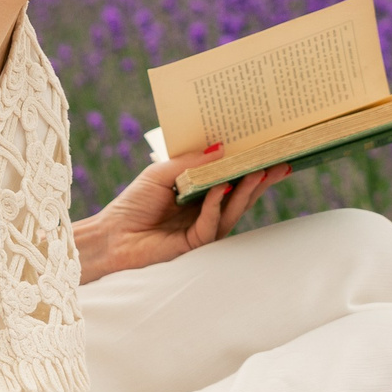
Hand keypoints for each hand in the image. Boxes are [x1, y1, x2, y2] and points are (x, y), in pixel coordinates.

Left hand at [72, 153, 289, 284]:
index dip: (249, 165)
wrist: (112, 236)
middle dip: (260, 178)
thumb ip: (190, 163)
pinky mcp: (197, 243)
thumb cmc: (133, 203)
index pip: (231, 177)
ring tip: (260, 170)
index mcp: (200, 193)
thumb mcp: (161, 174)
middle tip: (280, 161)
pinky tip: (222, 187)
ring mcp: (204, 228)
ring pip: (233, 208)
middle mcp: (207, 211)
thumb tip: (221, 147)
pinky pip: (213, 221)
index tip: (269, 150)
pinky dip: (218, 203)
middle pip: (240, 193)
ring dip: (247, 189)